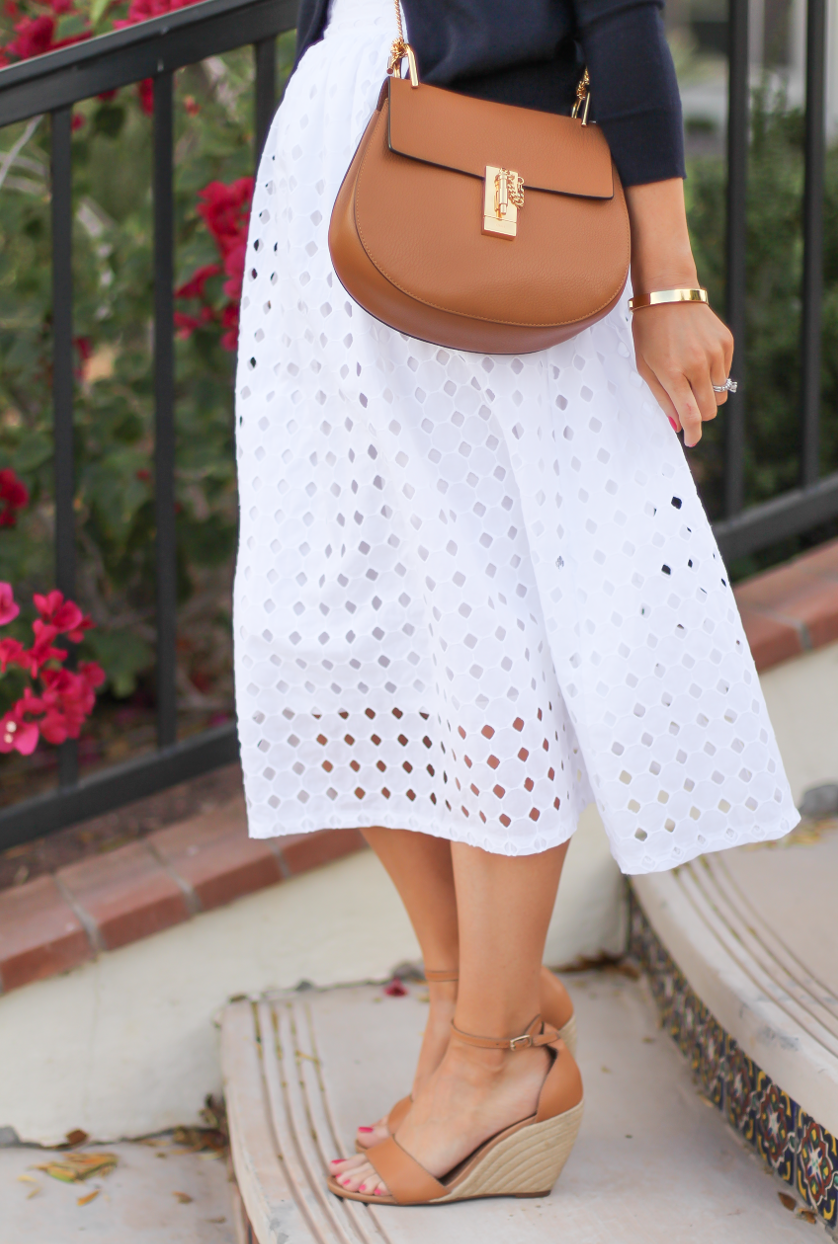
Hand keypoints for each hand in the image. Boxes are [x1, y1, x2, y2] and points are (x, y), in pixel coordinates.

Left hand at [631, 302, 733, 446]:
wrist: (668, 293)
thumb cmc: (650, 332)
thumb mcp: (645, 367)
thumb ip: (662, 398)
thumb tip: (678, 426)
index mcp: (673, 373)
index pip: (691, 415)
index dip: (693, 433)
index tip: (691, 440)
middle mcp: (697, 364)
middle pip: (710, 409)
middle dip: (699, 415)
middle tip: (687, 407)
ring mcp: (715, 353)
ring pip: (720, 394)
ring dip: (707, 394)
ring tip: (690, 377)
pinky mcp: (726, 343)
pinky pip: (725, 373)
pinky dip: (713, 375)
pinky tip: (698, 358)